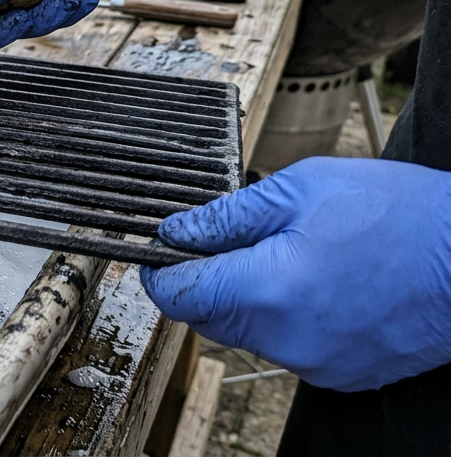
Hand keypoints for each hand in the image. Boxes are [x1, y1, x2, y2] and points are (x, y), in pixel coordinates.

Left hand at [141, 157, 450, 391]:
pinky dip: (286, 316)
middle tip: (231, 238)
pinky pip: (287, 345)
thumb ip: (228, 216)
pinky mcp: (340, 374)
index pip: (177, 295)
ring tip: (291, 253)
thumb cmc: (401, 215)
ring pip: (246, 331)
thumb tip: (177, 230)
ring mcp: (314, 363)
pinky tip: (320, 281)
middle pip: (206, 316)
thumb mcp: (302, 188)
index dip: (160, 269)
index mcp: (267, 290)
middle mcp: (285, 338)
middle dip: (204, 278)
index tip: (160, 249)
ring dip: (247, 296)